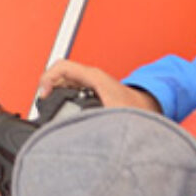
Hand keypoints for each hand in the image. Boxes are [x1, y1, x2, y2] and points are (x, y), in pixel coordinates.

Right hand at [38, 59, 160, 111]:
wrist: (151, 111)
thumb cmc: (137, 109)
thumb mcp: (115, 113)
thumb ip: (98, 119)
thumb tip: (80, 128)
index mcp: (94, 76)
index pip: (61, 67)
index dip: (47, 78)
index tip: (43, 95)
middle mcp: (90, 77)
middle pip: (59, 75)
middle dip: (49, 88)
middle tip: (44, 104)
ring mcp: (90, 83)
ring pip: (63, 82)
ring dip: (55, 93)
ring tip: (49, 107)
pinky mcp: (91, 92)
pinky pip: (69, 89)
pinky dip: (62, 97)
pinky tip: (61, 111)